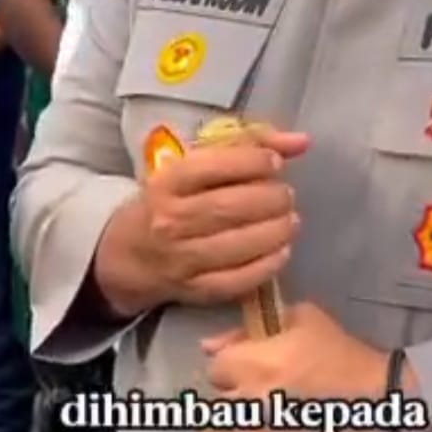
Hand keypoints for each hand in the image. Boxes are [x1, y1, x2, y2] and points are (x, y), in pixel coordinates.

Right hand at [136, 127, 308, 307]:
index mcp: (168, 181)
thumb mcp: (197, 164)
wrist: (129, 253)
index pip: (213, 166)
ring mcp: (180, 258)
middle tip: (287, 196)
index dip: (252, 162)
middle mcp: (170, 220)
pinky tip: (281, 251)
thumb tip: (302, 142)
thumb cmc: (172, 199)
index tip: (275, 163)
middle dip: (270, 200)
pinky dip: (266, 266)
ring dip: (274, 232)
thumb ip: (250, 146)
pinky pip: (236, 281)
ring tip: (290, 221)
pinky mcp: (193, 290)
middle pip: (229, 208)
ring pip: (236, 245)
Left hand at [202, 302, 388, 431]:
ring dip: (240, 431)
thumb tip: (209, 345)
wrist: (384, 405)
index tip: (255, 368)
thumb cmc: (345, 356)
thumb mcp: (305, 319)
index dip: (235, 365)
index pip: (216, 369)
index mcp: (252, 367)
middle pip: (213, 409)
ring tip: (269, 424)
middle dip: (232, 400)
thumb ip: (251, 329)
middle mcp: (247, 409)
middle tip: (258, 397)